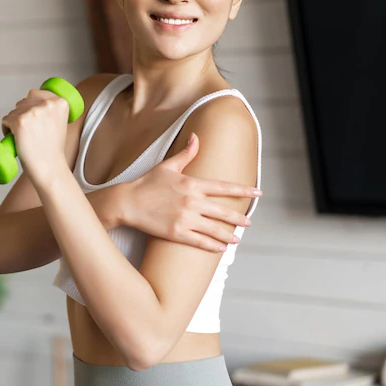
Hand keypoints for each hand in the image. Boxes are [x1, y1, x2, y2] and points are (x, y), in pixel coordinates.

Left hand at [1, 89, 70, 185]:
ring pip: (13, 111)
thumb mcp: (59, 123)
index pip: (35, 93)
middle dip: (21, 115)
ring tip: (22, 137)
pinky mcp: (19, 121)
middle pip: (23, 102)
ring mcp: (33, 111)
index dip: (30, 105)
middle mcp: (47, 103)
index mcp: (60, 102)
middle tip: (28, 132)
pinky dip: (6, 129)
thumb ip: (50, 110)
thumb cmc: (52, 149)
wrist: (50, 168)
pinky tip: (14, 139)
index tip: (32, 118)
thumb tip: (31, 100)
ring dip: (13, 122)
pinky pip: (5, 120)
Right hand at [116, 133, 261, 251]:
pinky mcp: (177, 233)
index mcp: (192, 184)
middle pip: (223, 211)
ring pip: (214, 229)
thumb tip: (196, 137)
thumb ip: (186, 153)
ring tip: (236, 239)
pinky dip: (213, 246)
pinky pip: (200, 242)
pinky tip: (220, 248)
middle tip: (248, 222)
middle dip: (238, 218)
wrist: (127, 202)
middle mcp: (192, 202)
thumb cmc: (146, 183)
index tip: (257, 193)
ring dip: (228, 235)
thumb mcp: (167, 166)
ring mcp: (185, 219)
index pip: (223, 187)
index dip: (243, 190)